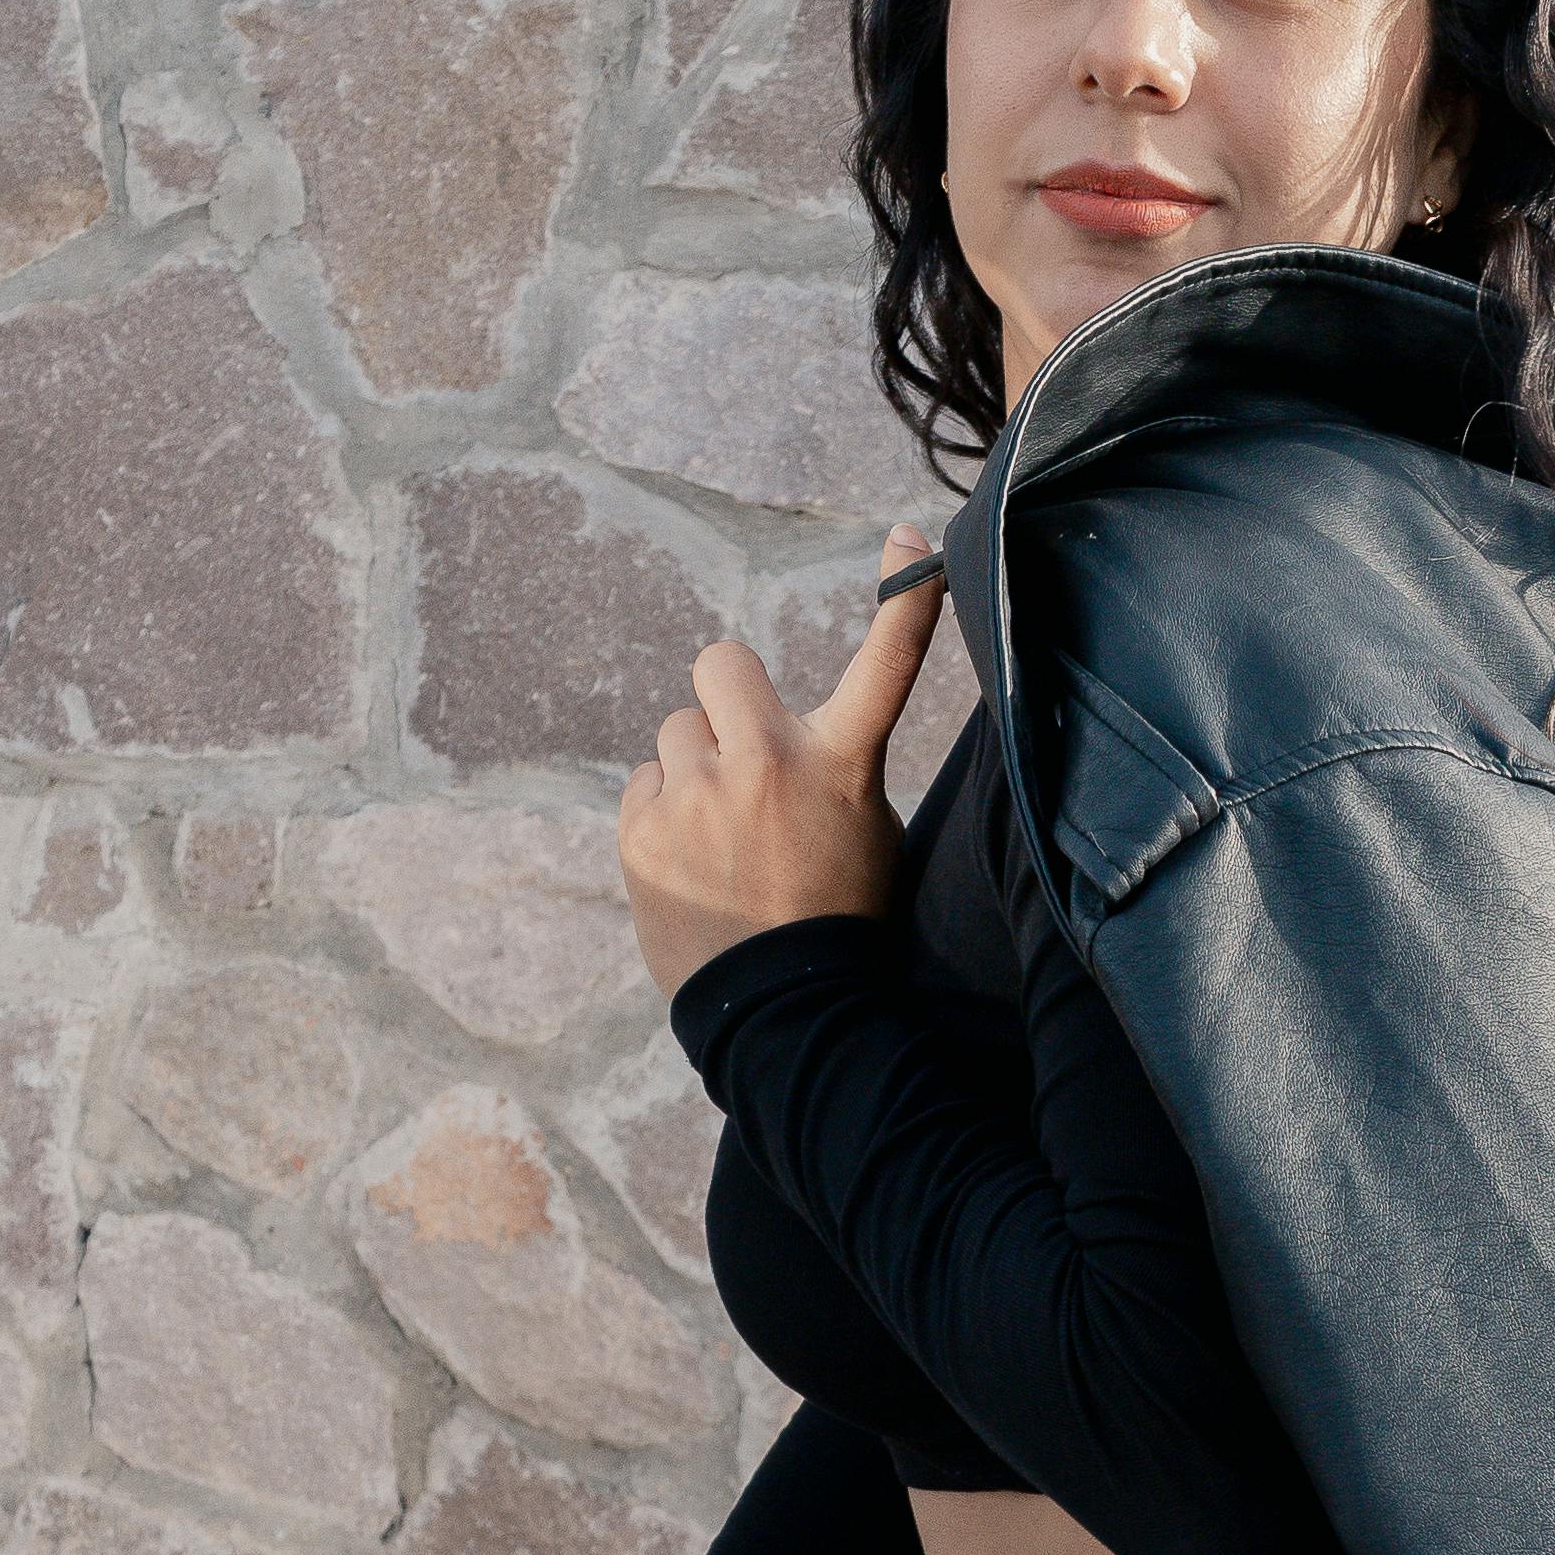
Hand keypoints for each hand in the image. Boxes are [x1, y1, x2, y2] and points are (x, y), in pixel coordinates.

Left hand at [615, 522, 946, 1004]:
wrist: (783, 1014)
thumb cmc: (836, 921)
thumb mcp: (867, 832)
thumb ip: (831, 766)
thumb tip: (787, 732)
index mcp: (842, 764)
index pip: (886, 665)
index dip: (905, 599)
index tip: (911, 540)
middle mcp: (770, 764)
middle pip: (721, 663)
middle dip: (725, 698)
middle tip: (739, 752)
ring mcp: (701, 795)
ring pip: (675, 732)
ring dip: (692, 769)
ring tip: (719, 837)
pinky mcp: (645, 830)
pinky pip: (643, 786)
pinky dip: (661, 817)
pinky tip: (690, 867)